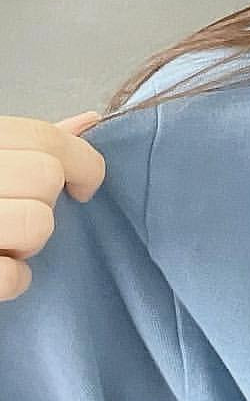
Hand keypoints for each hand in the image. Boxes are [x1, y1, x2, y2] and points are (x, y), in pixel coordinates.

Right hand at [0, 110, 106, 301]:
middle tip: (17, 212)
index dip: (82, 162)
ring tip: (2, 239)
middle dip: (45, 202)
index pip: (44, 138)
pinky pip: (12, 275)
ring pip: (37, 223)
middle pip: (46, 177)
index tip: (81, 185)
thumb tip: (89, 122)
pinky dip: (13, 278)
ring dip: (29, 241)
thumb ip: (30, 143)